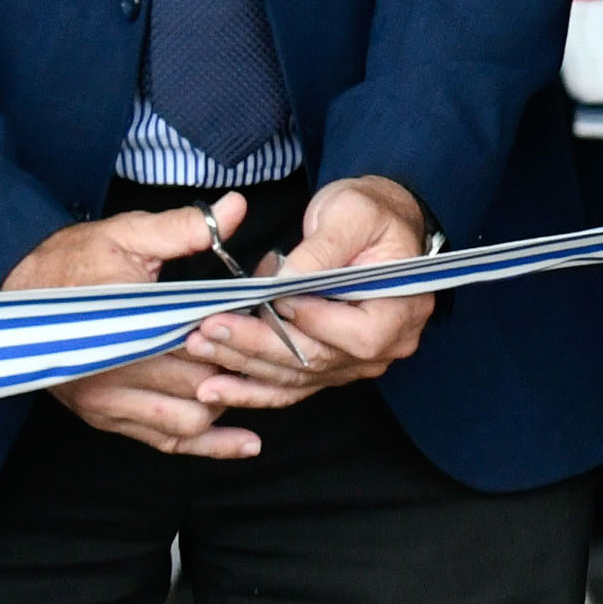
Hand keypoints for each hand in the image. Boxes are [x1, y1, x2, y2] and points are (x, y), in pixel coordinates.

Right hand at [14, 191, 262, 459]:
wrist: (14, 295)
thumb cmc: (70, 262)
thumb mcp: (125, 234)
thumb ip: (182, 227)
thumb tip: (235, 208)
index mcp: (129, 326)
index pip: (205, 339)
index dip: (243, 328)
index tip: (269, 313)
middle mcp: (117, 372)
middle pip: (202, 382)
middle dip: (240, 364)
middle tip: (271, 343)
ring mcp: (108, 401)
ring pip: (191, 419)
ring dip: (225, 400)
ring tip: (251, 375)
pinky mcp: (105, 418)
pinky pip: (165, 442)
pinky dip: (208, 444)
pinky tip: (245, 442)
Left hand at [172, 175, 436, 409]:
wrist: (373, 225)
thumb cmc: (370, 214)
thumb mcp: (351, 214)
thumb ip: (321, 250)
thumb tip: (285, 280)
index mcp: (402, 310)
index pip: (357, 335)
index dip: (312, 321)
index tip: (269, 299)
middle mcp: (385, 348)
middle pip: (318, 359)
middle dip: (259, 344)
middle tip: (210, 327)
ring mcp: (355, 363)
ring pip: (296, 376)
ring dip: (245, 364)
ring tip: (200, 348)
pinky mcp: (328, 367)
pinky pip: (289, 387)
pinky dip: (250, 389)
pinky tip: (214, 389)